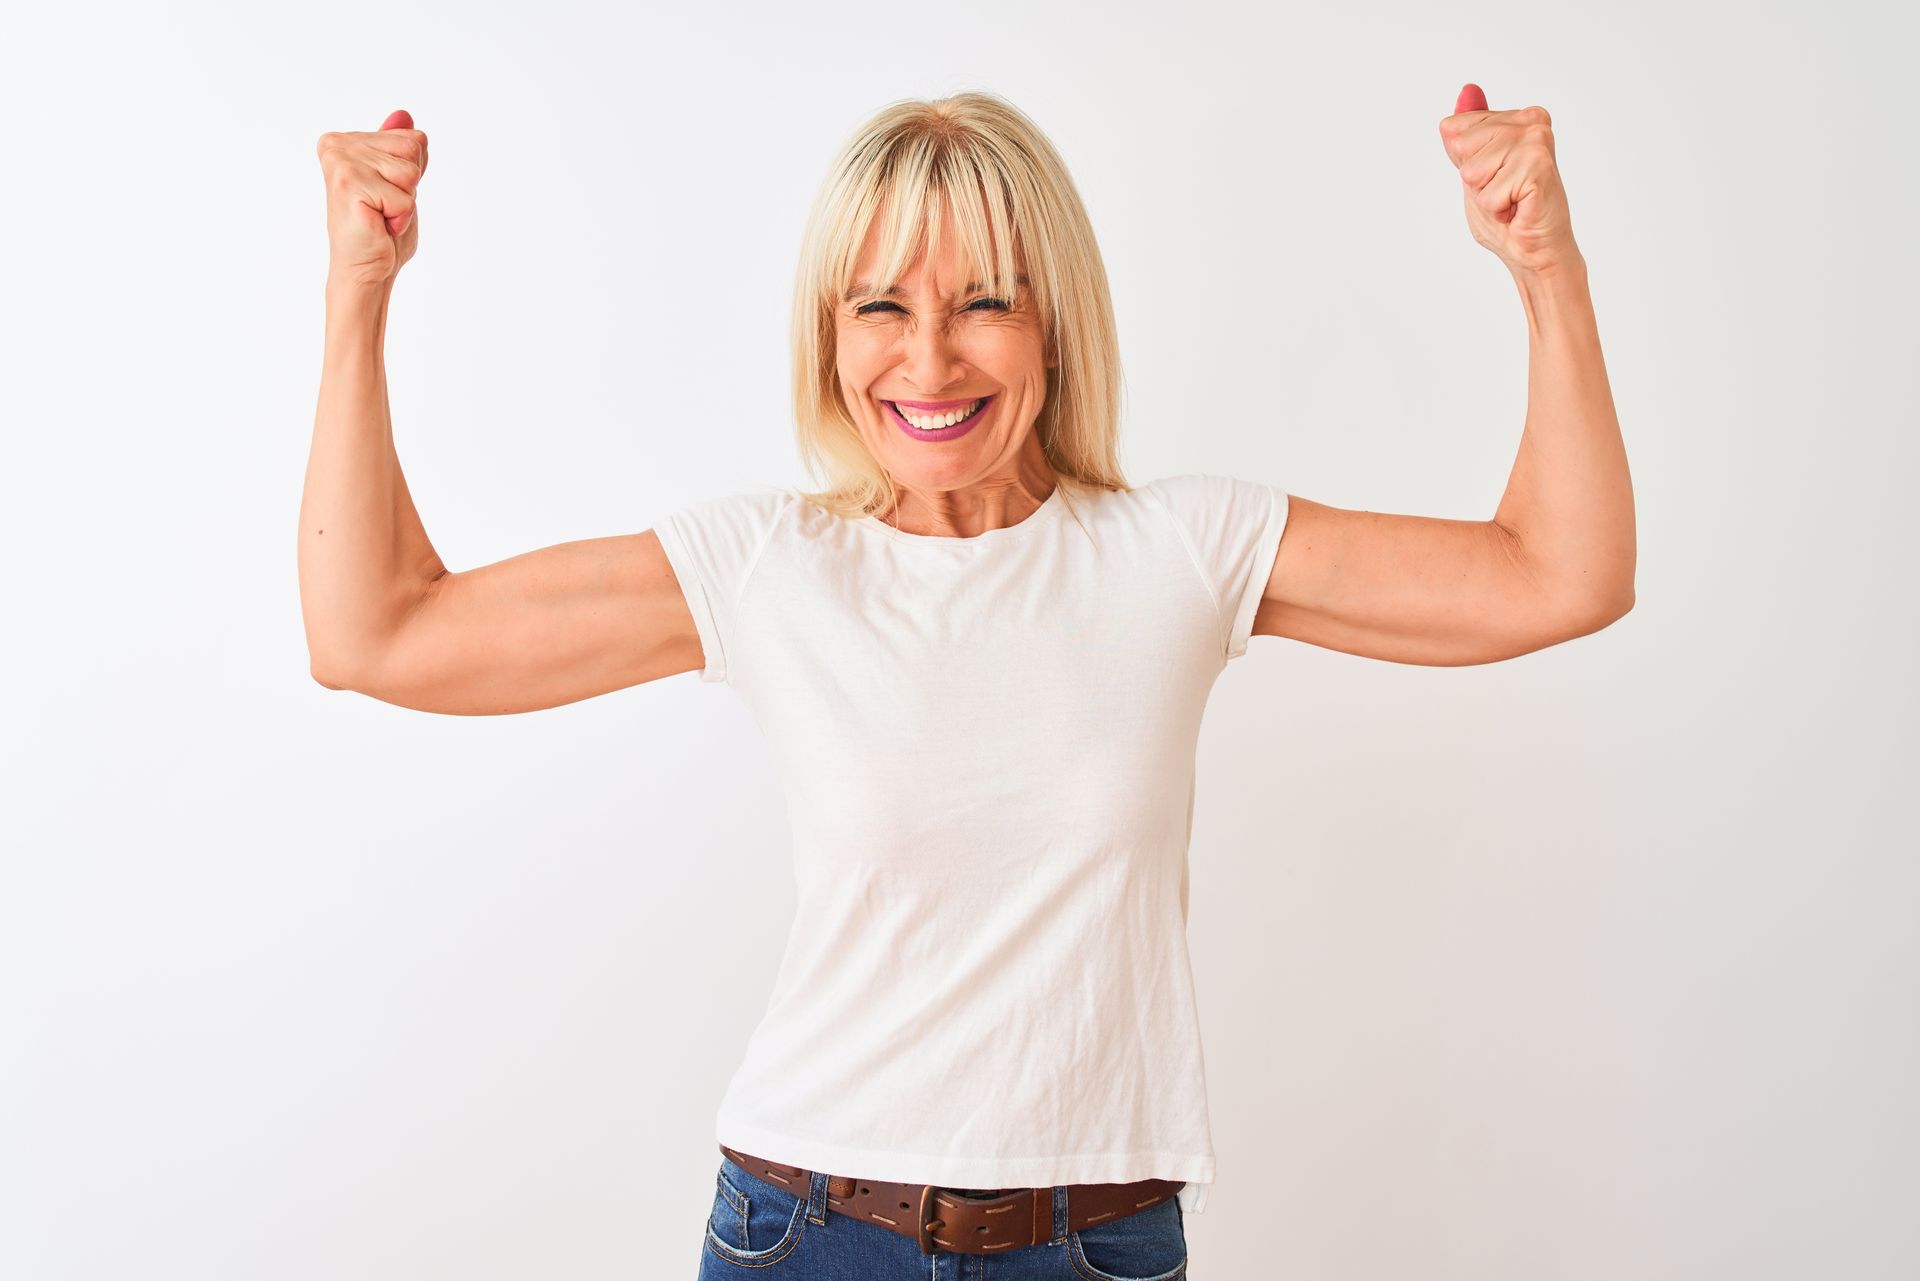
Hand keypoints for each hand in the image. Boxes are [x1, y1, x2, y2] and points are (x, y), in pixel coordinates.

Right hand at [316, 108, 428, 287]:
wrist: (367, 270)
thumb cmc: (381, 230)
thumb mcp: (400, 182)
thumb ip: (400, 148)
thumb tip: (404, 114)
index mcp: (344, 141)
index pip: (411, 139)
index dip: (410, 174)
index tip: (385, 193)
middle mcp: (336, 145)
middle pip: (412, 150)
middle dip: (408, 186)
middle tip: (383, 207)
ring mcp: (340, 162)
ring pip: (410, 172)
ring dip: (404, 201)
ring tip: (380, 215)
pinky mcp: (349, 185)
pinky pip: (404, 197)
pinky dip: (401, 217)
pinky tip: (378, 225)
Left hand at [1438, 84, 1579, 278]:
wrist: (1534, 251)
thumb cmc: (1508, 214)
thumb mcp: (1475, 168)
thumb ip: (1468, 132)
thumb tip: (1468, 90)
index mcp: (1518, 118)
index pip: (1453, 130)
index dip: (1465, 165)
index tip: (1494, 177)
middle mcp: (1531, 122)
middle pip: (1460, 146)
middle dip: (1474, 180)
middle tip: (1503, 192)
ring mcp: (1537, 142)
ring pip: (1471, 170)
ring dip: (1486, 196)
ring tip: (1512, 201)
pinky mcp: (1538, 166)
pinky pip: (1488, 192)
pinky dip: (1497, 209)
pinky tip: (1519, 209)